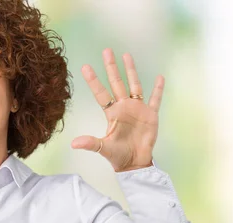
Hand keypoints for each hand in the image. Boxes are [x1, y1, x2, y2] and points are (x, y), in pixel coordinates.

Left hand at [71, 49, 163, 171]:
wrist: (135, 162)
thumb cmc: (118, 156)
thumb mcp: (103, 148)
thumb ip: (90, 143)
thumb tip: (73, 144)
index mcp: (111, 113)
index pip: (101, 93)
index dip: (94, 81)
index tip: (85, 67)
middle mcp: (123, 107)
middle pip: (116, 83)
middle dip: (111, 67)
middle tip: (106, 51)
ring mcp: (137, 109)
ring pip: (134, 85)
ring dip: (131, 71)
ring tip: (127, 55)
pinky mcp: (151, 115)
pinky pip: (155, 99)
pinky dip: (158, 89)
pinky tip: (160, 77)